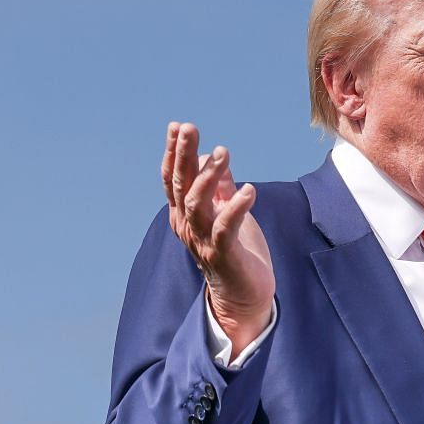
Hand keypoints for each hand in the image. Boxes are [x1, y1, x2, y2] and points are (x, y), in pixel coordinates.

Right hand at [162, 122, 274, 351]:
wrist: (244, 296)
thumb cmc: (235, 251)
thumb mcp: (226, 211)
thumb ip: (219, 186)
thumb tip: (212, 156)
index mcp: (185, 214)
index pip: (174, 179)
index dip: (174, 153)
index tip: (177, 126)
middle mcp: (188, 226)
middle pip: (181, 185)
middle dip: (183, 155)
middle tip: (189, 128)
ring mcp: (203, 241)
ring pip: (197, 204)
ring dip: (208, 177)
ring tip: (224, 153)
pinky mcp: (223, 255)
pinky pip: (225, 229)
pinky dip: (235, 208)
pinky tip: (248, 190)